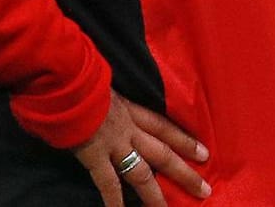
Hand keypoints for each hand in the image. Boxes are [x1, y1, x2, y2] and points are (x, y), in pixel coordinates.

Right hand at [72, 92, 210, 205]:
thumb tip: (109, 102)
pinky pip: (109, 183)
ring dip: (155, 194)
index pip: (165, 127)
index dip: (185, 141)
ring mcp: (114, 144)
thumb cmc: (83, 79)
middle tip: (204, 189)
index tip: (204, 154)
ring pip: (142, 173)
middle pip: (163, 153)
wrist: (69, 83)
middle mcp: (129, 129)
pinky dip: (115, 201)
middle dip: (184, 173)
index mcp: (132, 110)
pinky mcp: (95, 157)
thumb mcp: (106, 86)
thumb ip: (112, 99)